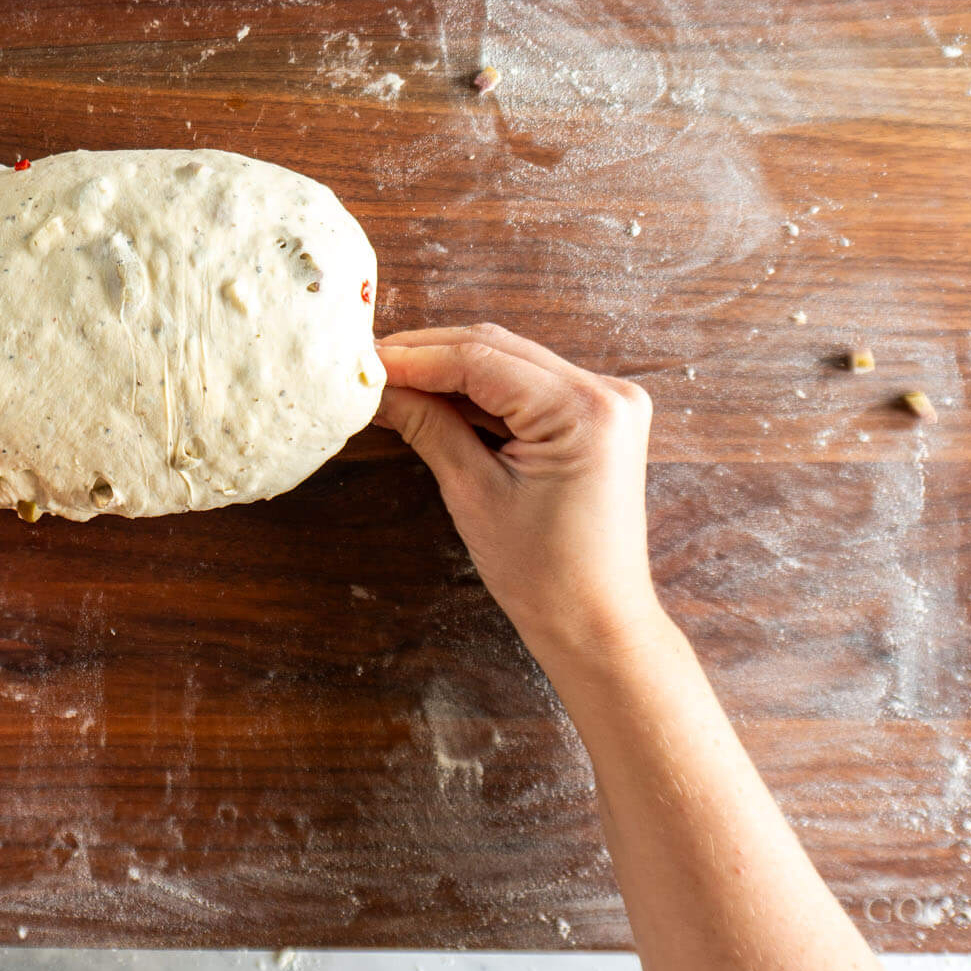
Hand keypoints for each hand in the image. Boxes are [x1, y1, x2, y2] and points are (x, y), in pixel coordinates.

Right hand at [375, 324, 659, 671]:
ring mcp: (606, 403)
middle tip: (369, 365)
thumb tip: (379, 387)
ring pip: (510, 362)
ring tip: (392, 379)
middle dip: (429, 355)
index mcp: (584, 409)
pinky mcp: (597, 418)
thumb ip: (428, 425)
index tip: (364, 360)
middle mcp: (605, 392)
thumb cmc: (544, 574)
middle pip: (497, 349)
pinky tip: (434, 395)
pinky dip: (481, 391)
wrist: (597, 622)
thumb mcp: (474, 493)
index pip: (481, 358)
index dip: (415, 357)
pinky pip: (528, 387)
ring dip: (451, 369)